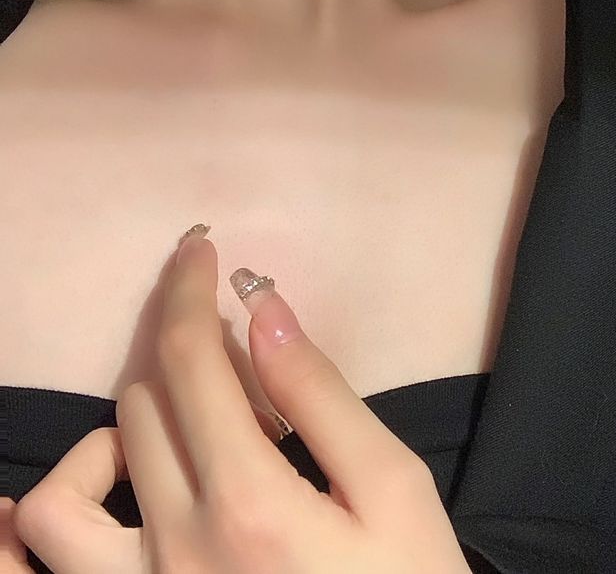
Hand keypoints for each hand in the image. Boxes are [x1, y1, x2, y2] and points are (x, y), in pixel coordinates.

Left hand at [12, 226, 472, 573]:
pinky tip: (99, 481)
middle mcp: (176, 545)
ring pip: (79, 475)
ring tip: (184, 418)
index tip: (198, 250)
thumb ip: (323, 396)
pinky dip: (58, 508)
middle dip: (181, 343)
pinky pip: (44, 560)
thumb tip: (264, 309)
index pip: (190, 362)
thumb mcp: (393, 487)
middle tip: (235, 340)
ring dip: (128, 421)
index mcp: (251, 502)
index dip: (187, 291)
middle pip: (143, 400)